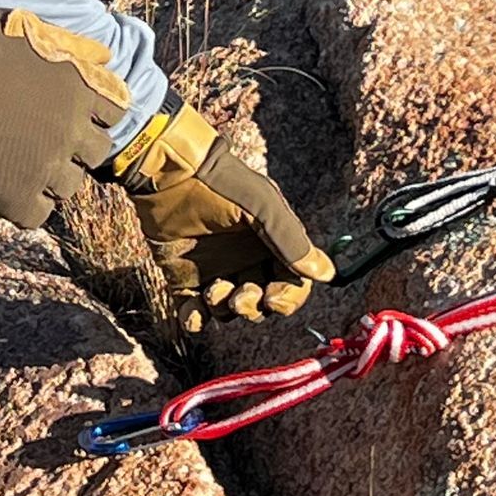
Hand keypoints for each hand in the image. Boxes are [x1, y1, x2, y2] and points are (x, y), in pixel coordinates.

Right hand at [0, 9, 128, 227]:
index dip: (95, 111)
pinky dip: (26, 203)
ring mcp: (46, 169)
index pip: (116, 111)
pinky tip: (5, 183)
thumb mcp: (24, 29)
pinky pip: (39, 213)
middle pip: (97, 152)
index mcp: (78, 90)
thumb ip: (70, 44)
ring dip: (52, 175)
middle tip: (45, 137)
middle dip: (77, 145)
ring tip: (21, 161)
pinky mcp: (17, 199)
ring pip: (70, 186)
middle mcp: (71, 132)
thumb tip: (106, 58)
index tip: (74, 111)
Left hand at [112, 101, 334, 333]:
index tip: (274, 299)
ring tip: (213, 290)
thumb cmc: (220, 186)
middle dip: (254, 307)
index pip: (291, 282)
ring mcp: (214, 269)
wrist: (168, 174)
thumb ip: (292, 243)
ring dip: (225, 309)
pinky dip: (195, 320)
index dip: (288, 298)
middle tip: (240, 297)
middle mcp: (245, 259)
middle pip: (261, 302)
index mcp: (270, 243)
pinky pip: (194, 311)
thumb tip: (326, 274)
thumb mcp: (263, 208)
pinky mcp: (184, 277)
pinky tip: (192, 315)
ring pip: (229, 310)